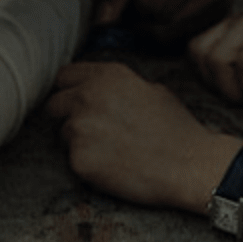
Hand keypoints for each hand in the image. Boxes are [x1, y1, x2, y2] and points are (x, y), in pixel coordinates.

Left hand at [47, 62, 235, 209]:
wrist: (188, 165)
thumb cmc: (176, 129)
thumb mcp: (152, 90)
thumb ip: (119, 86)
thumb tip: (102, 89)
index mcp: (108, 75)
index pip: (64, 76)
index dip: (70, 89)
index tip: (76, 101)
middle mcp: (88, 96)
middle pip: (54, 104)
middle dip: (68, 116)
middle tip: (92, 130)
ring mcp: (80, 128)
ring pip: (63, 134)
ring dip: (79, 142)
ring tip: (111, 150)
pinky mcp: (79, 159)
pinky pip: (73, 160)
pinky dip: (88, 165)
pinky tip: (113, 166)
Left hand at [95, 0, 232, 47]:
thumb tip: (105, 23)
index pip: (156, 8)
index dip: (132, 1)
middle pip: (165, 28)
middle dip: (140, 18)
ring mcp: (225, 3)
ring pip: (174, 40)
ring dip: (152, 27)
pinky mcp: (223, 16)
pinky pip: (184, 42)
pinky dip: (166, 32)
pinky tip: (164, 8)